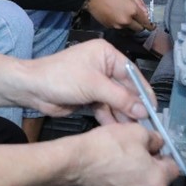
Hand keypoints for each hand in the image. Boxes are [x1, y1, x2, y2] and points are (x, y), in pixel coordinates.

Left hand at [15, 38, 147, 123]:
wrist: (32, 89)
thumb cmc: (60, 77)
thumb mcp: (93, 85)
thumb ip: (120, 98)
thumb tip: (143, 110)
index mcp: (106, 55)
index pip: (132, 73)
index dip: (143, 92)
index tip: (153, 109)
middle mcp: (103, 67)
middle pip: (125, 89)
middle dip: (133, 106)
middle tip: (145, 124)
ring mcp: (96, 83)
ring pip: (116, 101)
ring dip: (123, 115)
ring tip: (133, 131)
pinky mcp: (89, 98)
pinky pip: (105, 109)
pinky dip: (110, 119)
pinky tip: (118, 131)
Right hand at [67, 123, 178, 185]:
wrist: (76, 163)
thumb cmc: (108, 146)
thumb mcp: (137, 132)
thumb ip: (154, 139)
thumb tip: (158, 143)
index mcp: (157, 181)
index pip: (175, 168)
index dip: (167, 154)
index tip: (157, 146)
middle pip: (158, 179)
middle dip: (152, 165)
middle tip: (138, 150)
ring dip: (137, 174)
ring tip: (123, 159)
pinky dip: (123, 181)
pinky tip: (112, 168)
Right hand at [84, 0, 151, 31]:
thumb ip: (138, 1)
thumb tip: (146, 12)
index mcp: (132, 10)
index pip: (145, 22)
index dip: (150, 25)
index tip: (152, 26)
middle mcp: (126, 21)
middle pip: (138, 29)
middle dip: (139, 24)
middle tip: (137, 17)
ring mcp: (117, 25)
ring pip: (128, 28)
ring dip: (129, 23)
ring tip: (122, 12)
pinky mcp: (109, 27)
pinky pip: (119, 27)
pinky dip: (120, 23)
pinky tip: (115, 14)